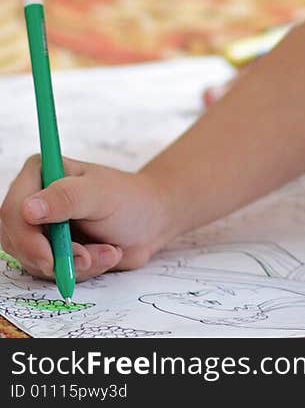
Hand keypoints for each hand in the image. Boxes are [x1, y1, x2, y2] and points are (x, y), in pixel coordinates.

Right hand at [0, 153, 171, 282]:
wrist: (150, 222)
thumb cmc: (129, 199)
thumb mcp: (101, 194)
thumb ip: (66, 198)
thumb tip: (27, 209)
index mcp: (40, 173)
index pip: (13, 210)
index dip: (26, 238)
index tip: (49, 257)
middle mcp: (35, 199)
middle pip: (16, 240)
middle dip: (54, 257)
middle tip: (87, 258)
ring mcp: (41, 227)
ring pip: (35, 261)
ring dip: (73, 264)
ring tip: (106, 250)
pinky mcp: (51, 249)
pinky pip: (51, 272)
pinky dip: (79, 271)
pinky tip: (105, 254)